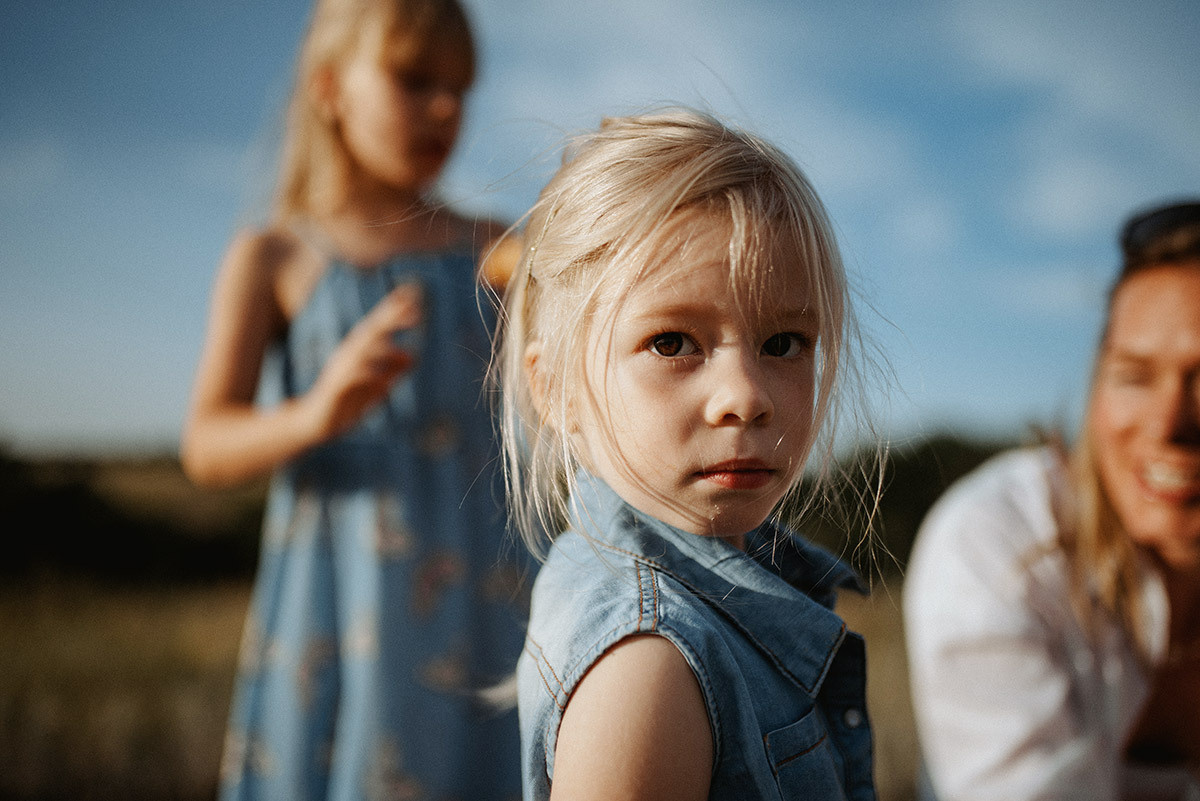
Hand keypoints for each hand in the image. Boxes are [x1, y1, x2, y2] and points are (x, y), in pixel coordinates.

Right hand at [305, 283, 421, 438]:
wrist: (317, 421)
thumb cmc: (347, 400)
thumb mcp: (376, 384)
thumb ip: (393, 370)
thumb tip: (413, 356)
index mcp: (358, 351)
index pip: (377, 325)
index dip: (392, 309)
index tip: (411, 293)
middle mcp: (347, 355)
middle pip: (369, 332)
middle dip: (390, 319)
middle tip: (414, 310)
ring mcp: (339, 371)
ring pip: (360, 352)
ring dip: (381, 345)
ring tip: (402, 342)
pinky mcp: (334, 389)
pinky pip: (351, 379)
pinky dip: (366, 375)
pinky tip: (382, 376)